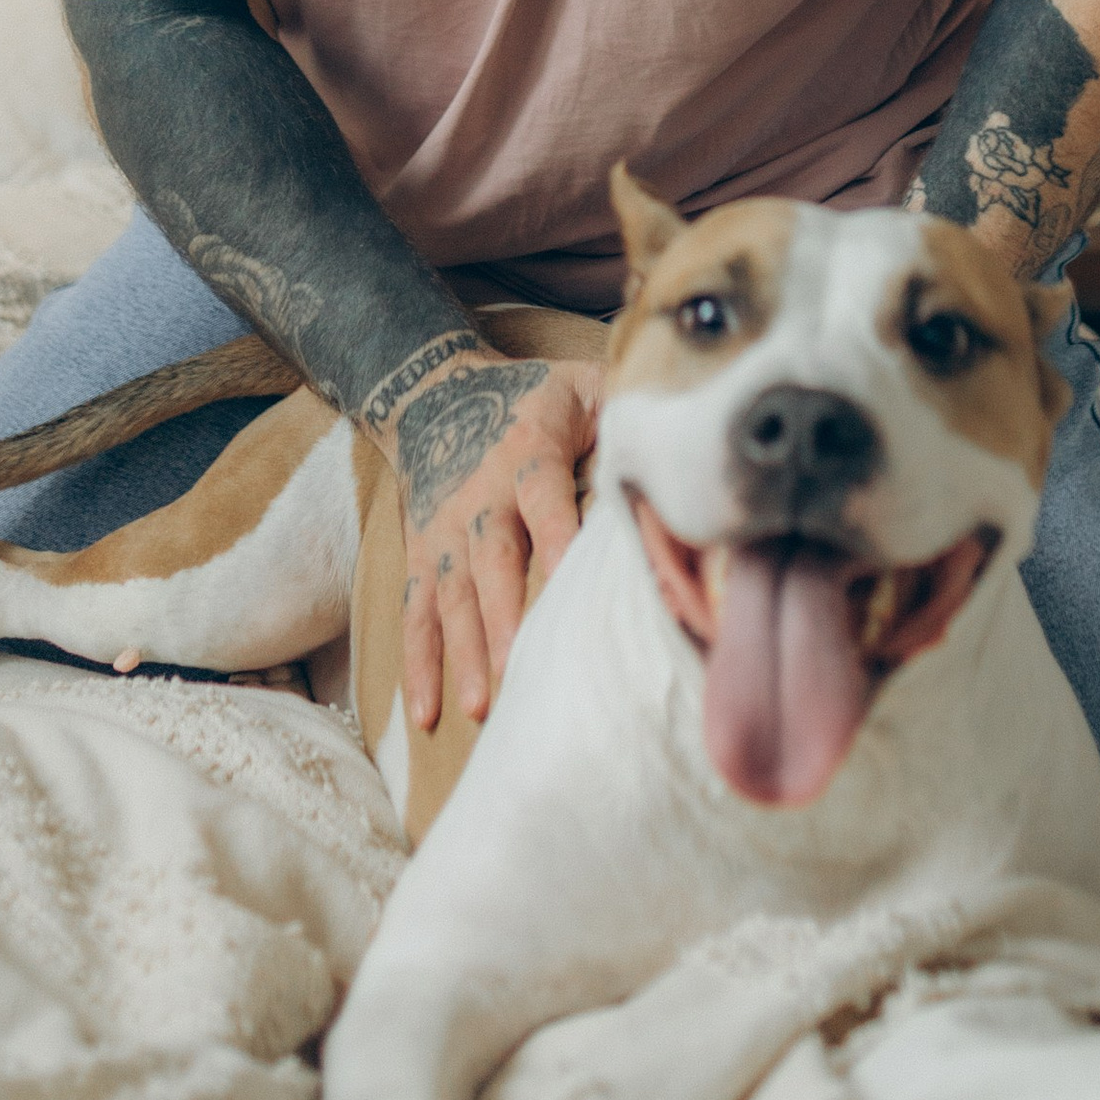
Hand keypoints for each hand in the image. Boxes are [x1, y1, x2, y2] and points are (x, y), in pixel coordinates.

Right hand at [383, 348, 594, 731]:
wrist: (430, 391)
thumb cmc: (530, 398)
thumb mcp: (580, 384)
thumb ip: (626, 406)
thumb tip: (683, 433)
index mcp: (527, 451)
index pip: (543, 494)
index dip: (558, 535)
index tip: (572, 579)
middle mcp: (481, 496)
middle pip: (493, 558)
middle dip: (505, 616)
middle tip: (521, 670)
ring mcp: (445, 532)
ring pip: (453, 596)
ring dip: (465, 651)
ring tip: (483, 706)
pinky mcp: (422, 557)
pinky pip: (416, 614)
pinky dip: (419, 664)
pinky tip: (427, 715)